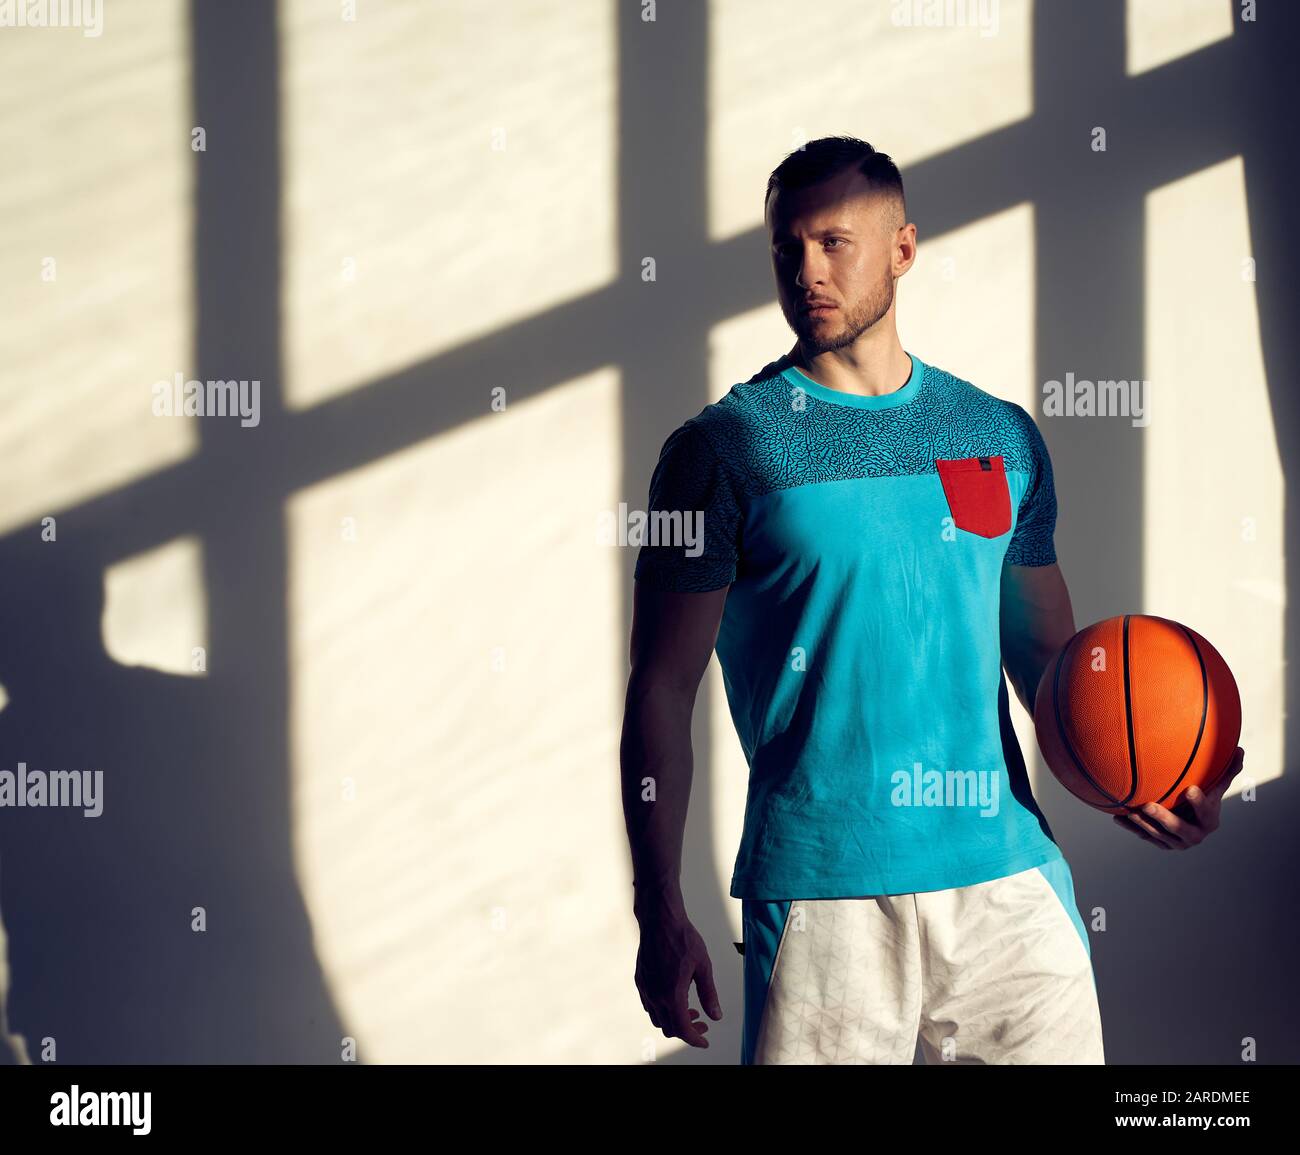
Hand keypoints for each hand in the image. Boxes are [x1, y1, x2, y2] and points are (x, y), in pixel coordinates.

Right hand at [634, 907, 721, 1048]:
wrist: (659, 920)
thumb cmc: (682, 938)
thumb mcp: (703, 966)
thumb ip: (709, 994)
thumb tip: (715, 1015)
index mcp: (672, 995)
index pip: (683, 1029)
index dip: (695, 1039)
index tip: (705, 1040)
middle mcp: (655, 996)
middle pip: (669, 1028)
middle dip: (687, 1030)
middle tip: (701, 1022)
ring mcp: (645, 988)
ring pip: (657, 1019)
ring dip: (673, 1020)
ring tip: (690, 1009)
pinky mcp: (640, 980)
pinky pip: (649, 1005)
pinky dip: (662, 1010)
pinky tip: (674, 998)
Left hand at [1112, 746, 1244, 849]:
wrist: (1191, 821)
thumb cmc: (1202, 796)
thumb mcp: (1215, 786)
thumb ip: (1226, 770)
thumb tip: (1241, 748)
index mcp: (1210, 820)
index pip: (1206, 812)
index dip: (1199, 802)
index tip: (1191, 788)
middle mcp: (1195, 836)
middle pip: (1180, 828)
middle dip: (1164, 818)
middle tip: (1148, 805)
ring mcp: (1177, 843)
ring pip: (1159, 835)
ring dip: (1144, 824)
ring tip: (1131, 812)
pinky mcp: (1161, 844)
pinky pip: (1145, 836)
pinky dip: (1131, 828)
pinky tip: (1118, 818)